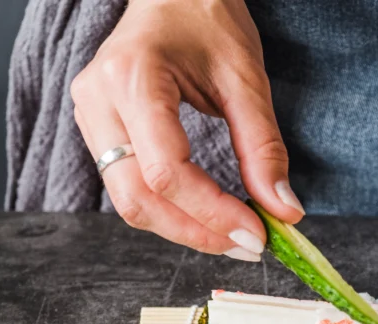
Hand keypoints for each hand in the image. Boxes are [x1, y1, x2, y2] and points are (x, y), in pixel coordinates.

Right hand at [70, 0, 303, 259]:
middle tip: (250, 246)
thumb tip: (286, 211)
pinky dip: (172, 212)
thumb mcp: (246, 79)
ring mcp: (92, 118)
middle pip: (138, 199)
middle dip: (197, 233)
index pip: (167, 172)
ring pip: (130, 202)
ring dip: (185, 230)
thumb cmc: (207, 20)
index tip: (259, 235)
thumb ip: (264, 148)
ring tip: (236, 237)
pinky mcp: (100, 131)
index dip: (213, 213)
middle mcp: (98, 102)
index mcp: (132, 79)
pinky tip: (209, 217)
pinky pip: (130, 188)